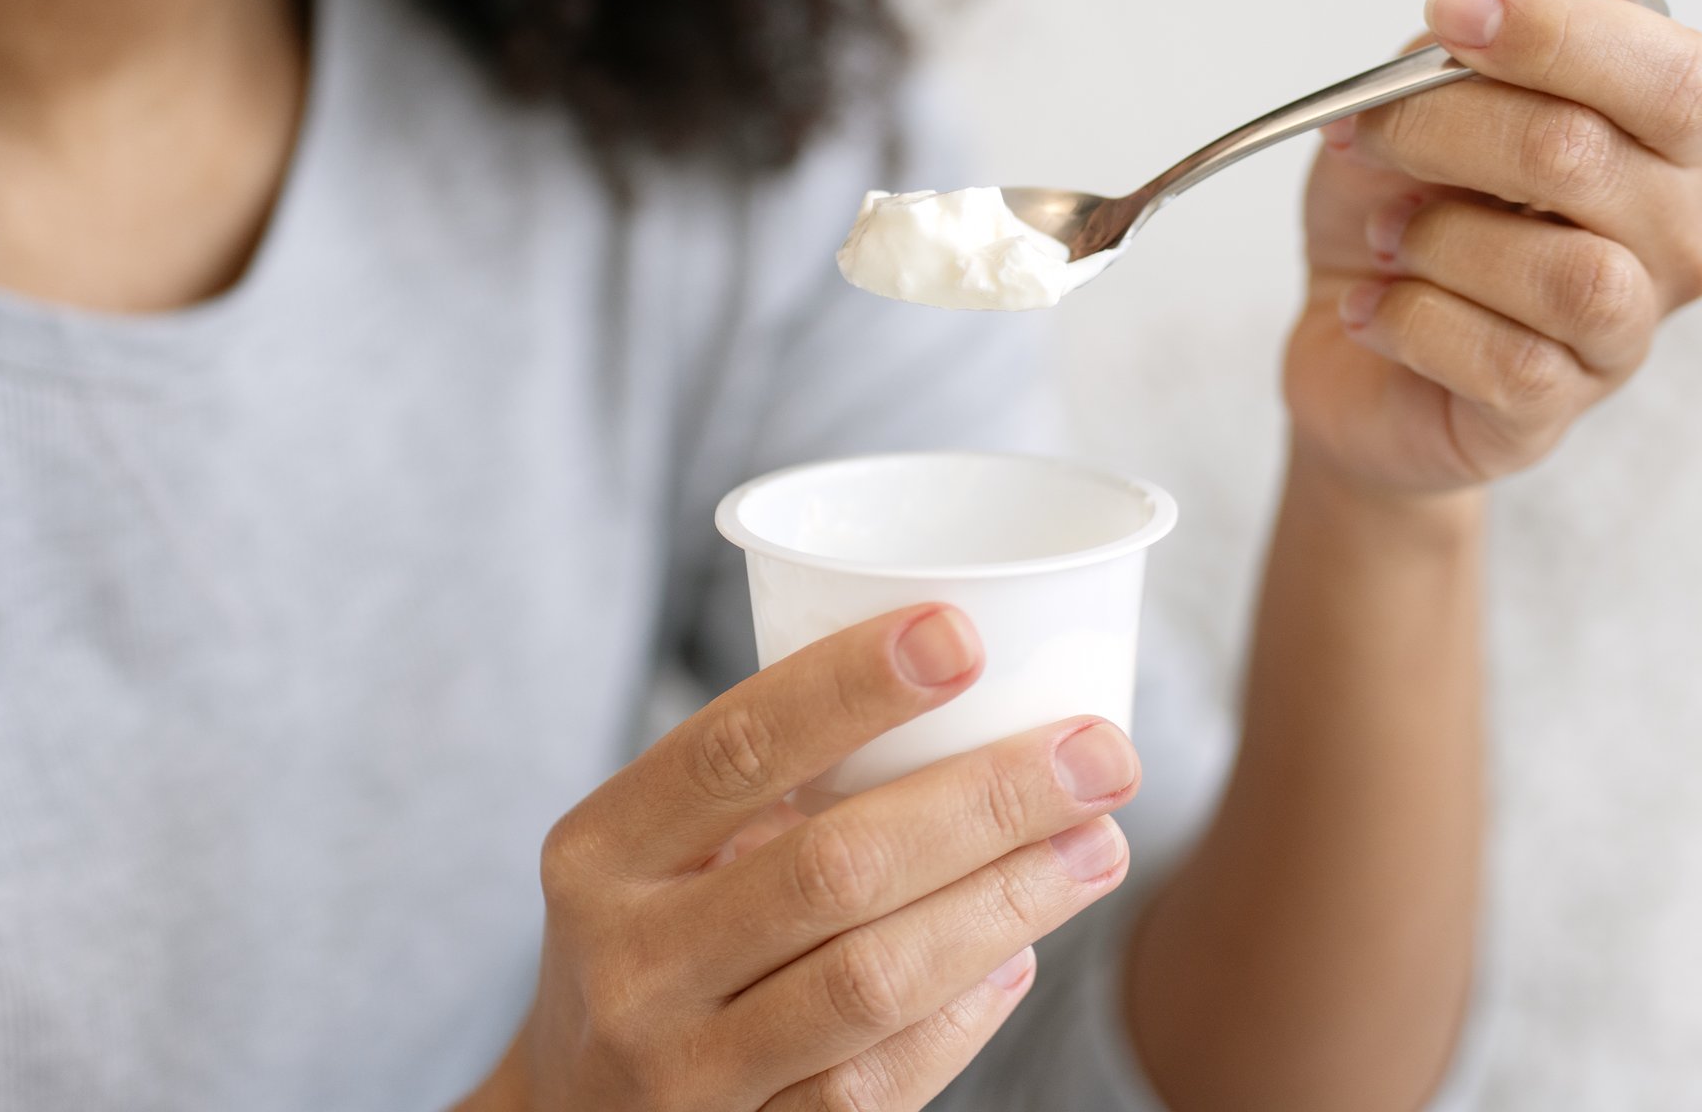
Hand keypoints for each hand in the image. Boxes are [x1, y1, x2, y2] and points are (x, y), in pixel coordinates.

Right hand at [469, 605, 1140, 1111]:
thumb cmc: (654, 944)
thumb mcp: (657, 856)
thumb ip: (768, 786)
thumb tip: (970, 692)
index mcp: (599, 853)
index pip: (730, 748)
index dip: (847, 686)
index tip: (962, 634)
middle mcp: (628, 965)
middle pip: (833, 868)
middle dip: (986, 802)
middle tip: (1101, 754)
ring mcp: (683, 1075)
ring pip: (874, 981)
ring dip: (1007, 904)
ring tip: (1097, 846)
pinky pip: (877, 1087)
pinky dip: (964, 1015)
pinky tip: (1020, 955)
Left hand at [1286, 0, 1701, 493]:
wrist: (1353, 343)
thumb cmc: (1412, 203)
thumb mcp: (1439, 85)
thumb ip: (1526, 3)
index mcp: (1666, 135)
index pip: (1672, 70)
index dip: (1556, 31)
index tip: (1450, 8)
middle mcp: (1674, 234)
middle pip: (1593, 158)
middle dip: (1450, 130)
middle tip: (1373, 133)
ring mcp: (1626, 332)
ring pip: (1568, 273)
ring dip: (1442, 238)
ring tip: (1389, 236)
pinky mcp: (1558, 411)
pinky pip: (1507, 360)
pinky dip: (1415, 321)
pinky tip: (1378, 308)